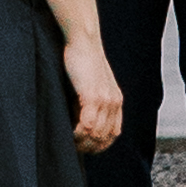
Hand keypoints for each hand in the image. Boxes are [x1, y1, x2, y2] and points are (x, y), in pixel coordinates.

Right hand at [63, 27, 123, 154]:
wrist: (83, 39)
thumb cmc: (83, 59)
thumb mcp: (93, 83)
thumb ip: (92, 100)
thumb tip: (81, 120)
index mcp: (116, 100)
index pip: (113, 134)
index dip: (99, 145)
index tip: (84, 147)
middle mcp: (113, 102)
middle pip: (104, 137)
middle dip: (89, 147)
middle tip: (73, 147)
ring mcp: (104, 100)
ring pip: (95, 134)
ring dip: (81, 142)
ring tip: (69, 140)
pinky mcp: (92, 96)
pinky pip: (87, 124)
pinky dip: (77, 133)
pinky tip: (69, 132)